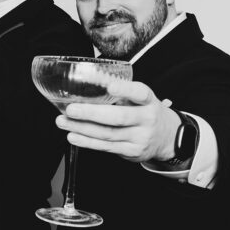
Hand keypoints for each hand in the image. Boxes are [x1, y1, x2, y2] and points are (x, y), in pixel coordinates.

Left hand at [57, 79, 180, 162]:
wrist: (167, 137)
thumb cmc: (145, 113)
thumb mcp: (140, 99)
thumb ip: (120, 92)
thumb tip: (91, 78)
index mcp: (149, 101)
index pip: (140, 93)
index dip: (125, 90)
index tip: (110, 86)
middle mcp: (147, 119)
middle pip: (118, 117)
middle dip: (91, 113)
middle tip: (70, 109)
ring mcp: (140, 137)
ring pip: (108, 134)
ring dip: (82, 128)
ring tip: (63, 121)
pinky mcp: (132, 151)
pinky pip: (106, 147)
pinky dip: (87, 142)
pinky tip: (73, 135)